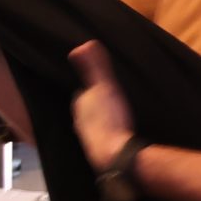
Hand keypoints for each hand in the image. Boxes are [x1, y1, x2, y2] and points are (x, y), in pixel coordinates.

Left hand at [68, 41, 135, 173]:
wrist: (115, 155)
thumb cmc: (110, 119)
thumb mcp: (105, 88)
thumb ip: (95, 68)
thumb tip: (83, 45)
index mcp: (80, 106)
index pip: (81, 93)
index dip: (90, 88)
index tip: (99, 84)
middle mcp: (80, 124)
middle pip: (87, 110)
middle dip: (95, 105)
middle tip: (110, 99)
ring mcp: (89, 139)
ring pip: (94, 124)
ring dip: (103, 120)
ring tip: (116, 115)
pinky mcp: (101, 152)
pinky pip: (105, 138)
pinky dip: (110, 134)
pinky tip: (120, 134)